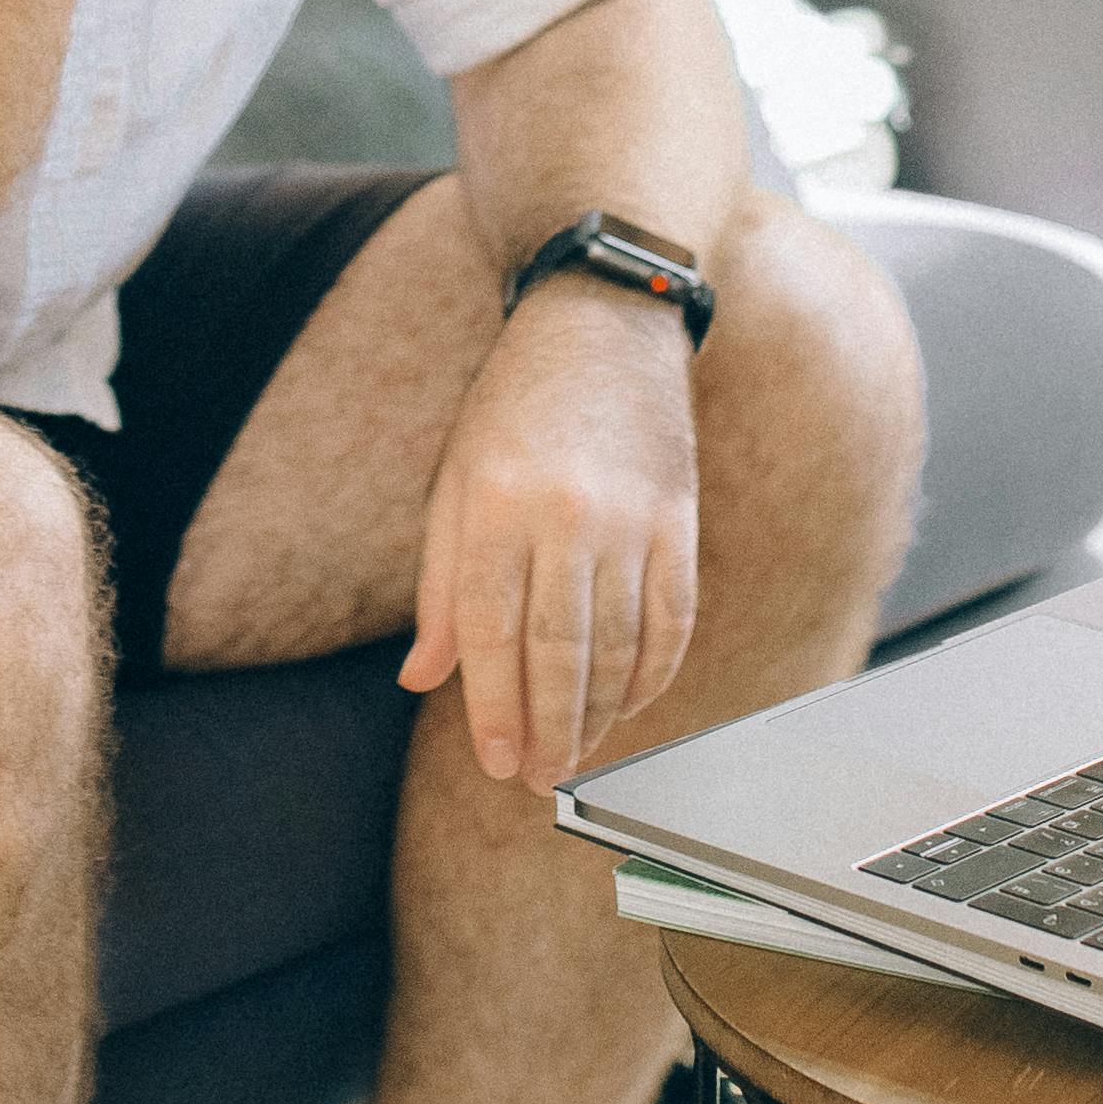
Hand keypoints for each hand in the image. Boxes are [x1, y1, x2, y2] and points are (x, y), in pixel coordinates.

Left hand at [403, 279, 701, 785]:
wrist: (606, 324)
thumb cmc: (514, 405)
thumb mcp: (455, 481)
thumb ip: (442, 585)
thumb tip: (423, 678)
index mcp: (497, 506)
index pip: (491, 633)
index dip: (493, 709)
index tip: (496, 762)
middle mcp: (566, 517)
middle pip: (558, 653)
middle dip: (548, 729)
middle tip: (537, 779)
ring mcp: (631, 521)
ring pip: (619, 647)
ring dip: (601, 715)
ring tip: (578, 754)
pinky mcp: (679, 521)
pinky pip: (672, 620)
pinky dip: (653, 673)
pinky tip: (632, 703)